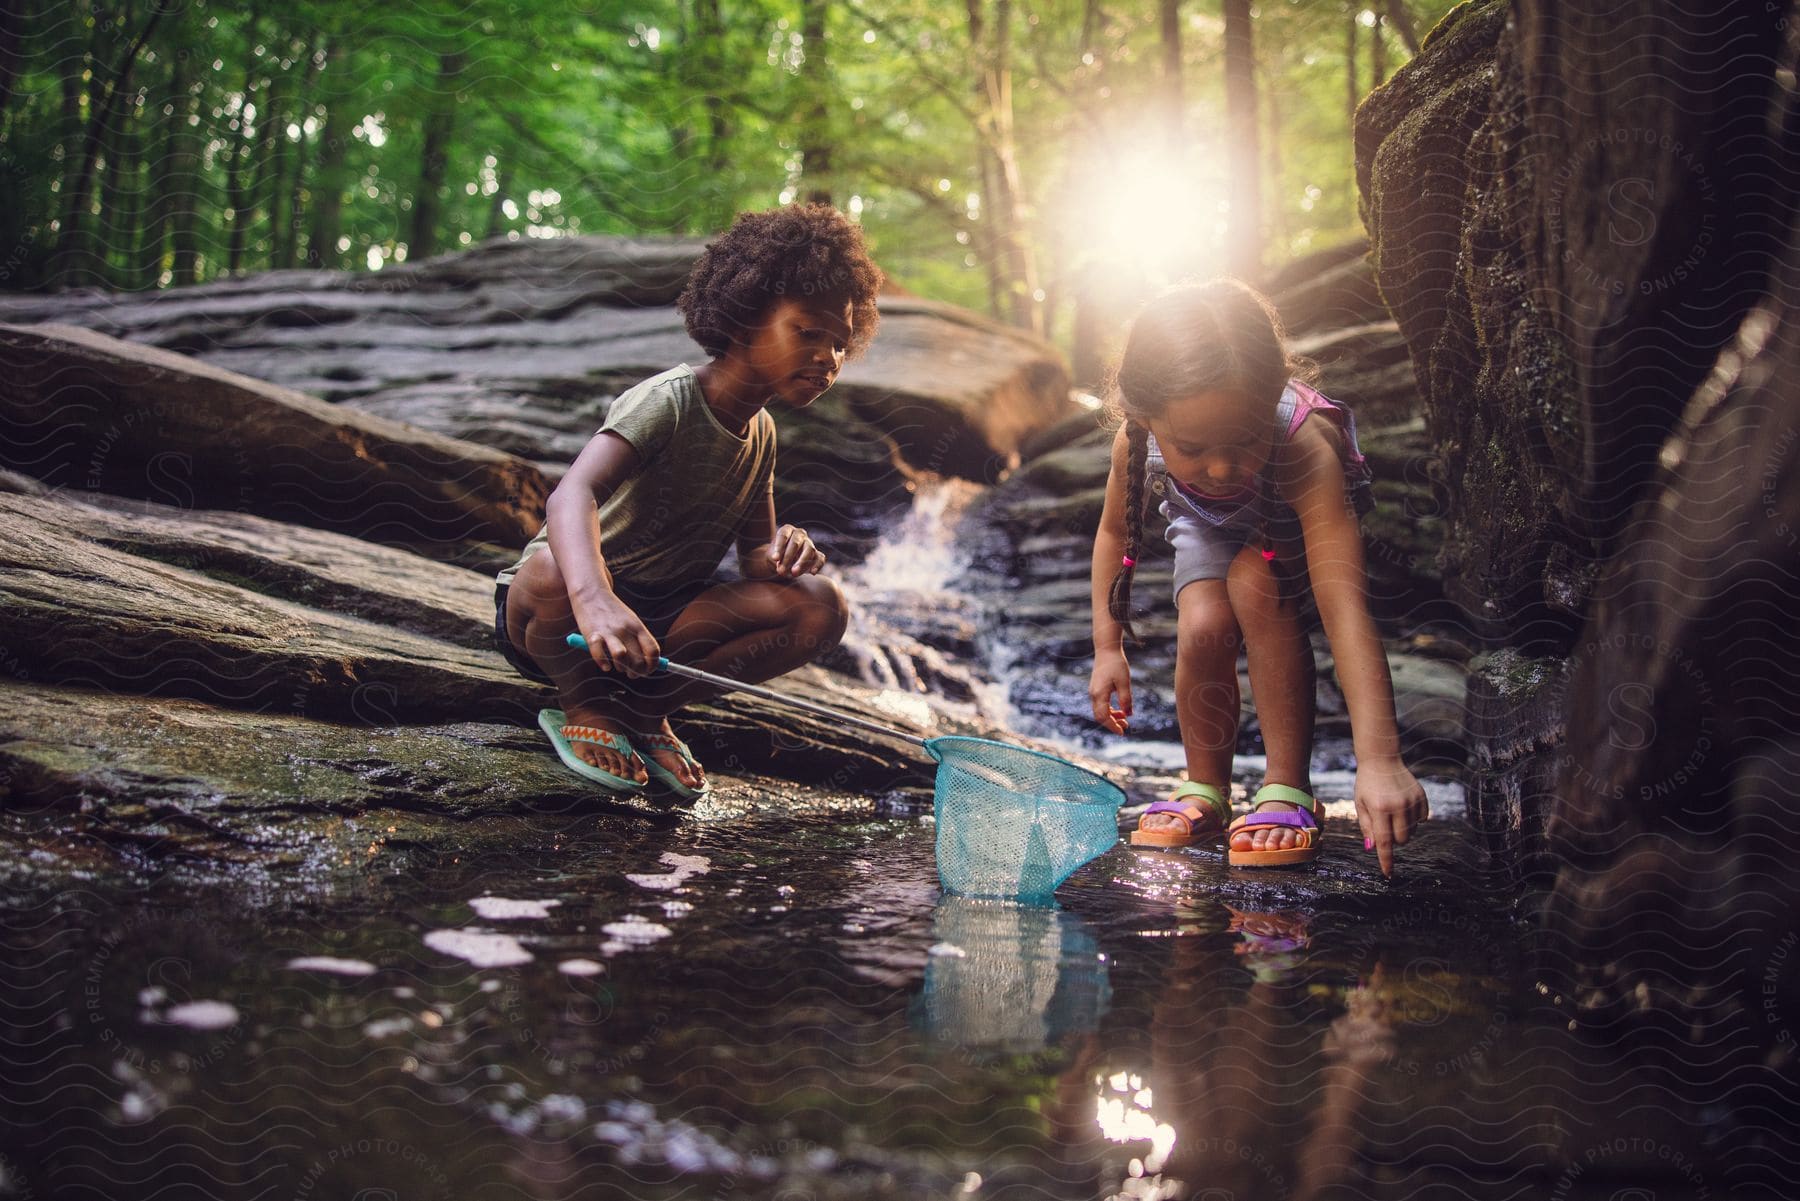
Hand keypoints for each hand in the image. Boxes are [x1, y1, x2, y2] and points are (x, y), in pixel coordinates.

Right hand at [572, 595, 660, 677]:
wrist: (592, 592)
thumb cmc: (613, 612)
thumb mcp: (631, 621)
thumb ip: (640, 640)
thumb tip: (648, 664)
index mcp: (638, 627)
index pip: (653, 651)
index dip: (653, 665)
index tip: (648, 671)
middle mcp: (626, 629)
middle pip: (638, 659)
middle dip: (636, 672)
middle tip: (631, 673)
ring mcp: (609, 632)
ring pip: (621, 657)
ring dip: (621, 668)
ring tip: (617, 665)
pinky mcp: (592, 634)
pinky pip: (599, 655)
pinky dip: (603, 664)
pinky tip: (605, 665)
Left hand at [762, 524, 826, 577]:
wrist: (784, 560)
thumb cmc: (777, 555)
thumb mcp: (773, 555)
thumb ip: (777, 559)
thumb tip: (781, 568)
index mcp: (787, 530)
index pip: (783, 535)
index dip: (779, 546)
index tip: (775, 558)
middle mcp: (799, 534)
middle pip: (795, 543)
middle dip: (788, 558)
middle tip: (781, 570)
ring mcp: (809, 543)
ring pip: (809, 550)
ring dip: (801, 562)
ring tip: (794, 573)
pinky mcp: (816, 554)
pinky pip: (820, 558)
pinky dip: (817, 565)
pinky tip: (812, 572)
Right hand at [1088, 650, 1132, 733]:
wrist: (1106, 650)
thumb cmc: (1116, 664)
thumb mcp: (1124, 682)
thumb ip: (1126, 699)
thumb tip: (1128, 714)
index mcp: (1099, 694)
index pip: (1103, 716)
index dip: (1113, 726)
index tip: (1122, 732)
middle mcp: (1094, 694)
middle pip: (1100, 716)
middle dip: (1112, 723)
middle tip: (1126, 726)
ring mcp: (1094, 691)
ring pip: (1100, 711)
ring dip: (1112, 717)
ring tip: (1125, 718)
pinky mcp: (1096, 688)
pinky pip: (1101, 704)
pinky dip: (1110, 710)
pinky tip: (1120, 709)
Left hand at [1353, 758, 1428, 877]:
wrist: (1382, 760)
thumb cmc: (1367, 784)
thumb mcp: (1360, 804)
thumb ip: (1367, 827)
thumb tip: (1374, 848)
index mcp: (1380, 808)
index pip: (1385, 841)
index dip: (1386, 860)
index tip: (1388, 874)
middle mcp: (1398, 805)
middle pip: (1402, 839)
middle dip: (1393, 839)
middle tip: (1385, 825)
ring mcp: (1412, 800)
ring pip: (1413, 831)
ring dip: (1403, 829)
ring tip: (1393, 813)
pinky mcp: (1422, 797)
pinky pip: (1422, 820)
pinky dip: (1414, 819)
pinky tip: (1404, 807)